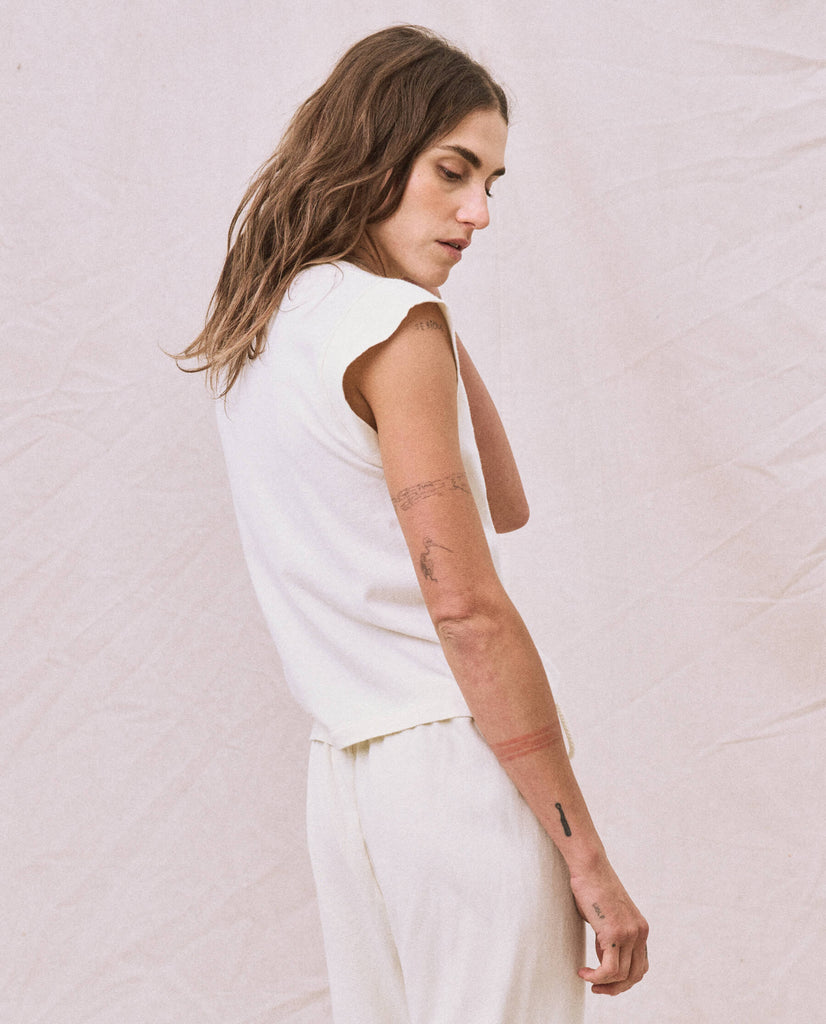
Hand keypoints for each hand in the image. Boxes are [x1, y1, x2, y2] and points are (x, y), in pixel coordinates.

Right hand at [570, 863, 648, 995]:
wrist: (590, 867)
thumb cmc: (592, 887)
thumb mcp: (606, 917)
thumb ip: (609, 937)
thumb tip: (603, 957)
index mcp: (640, 928)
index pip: (640, 966)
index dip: (624, 980)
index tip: (605, 980)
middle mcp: (639, 932)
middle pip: (634, 976)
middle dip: (615, 988)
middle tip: (596, 988)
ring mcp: (629, 933)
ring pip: (621, 975)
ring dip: (602, 983)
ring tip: (587, 978)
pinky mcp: (614, 933)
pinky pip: (609, 969)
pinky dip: (596, 977)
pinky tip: (583, 972)